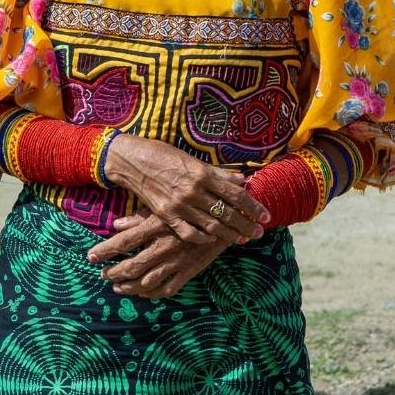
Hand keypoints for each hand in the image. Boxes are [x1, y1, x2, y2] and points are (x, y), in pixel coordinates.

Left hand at [86, 211, 229, 297]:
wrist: (224, 219)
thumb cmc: (189, 209)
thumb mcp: (162, 208)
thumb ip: (139, 217)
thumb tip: (116, 225)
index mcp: (155, 227)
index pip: (123, 242)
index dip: (105, 251)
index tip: (90, 257)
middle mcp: (164, 246)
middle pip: (132, 266)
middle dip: (114, 273)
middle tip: (102, 275)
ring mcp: (177, 261)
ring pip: (147, 281)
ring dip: (129, 286)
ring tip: (117, 287)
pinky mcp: (189, 271)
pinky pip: (167, 288)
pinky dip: (152, 293)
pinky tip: (142, 293)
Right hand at [103, 135, 267, 245]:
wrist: (130, 161)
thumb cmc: (160, 154)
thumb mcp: (190, 159)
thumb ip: (216, 172)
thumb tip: (241, 179)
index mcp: (202, 174)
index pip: (236, 194)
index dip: (253, 207)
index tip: (265, 216)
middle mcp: (193, 191)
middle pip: (227, 213)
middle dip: (246, 224)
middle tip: (258, 233)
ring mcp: (179, 205)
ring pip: (212, 225)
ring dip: (230, 234)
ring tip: (241, 239)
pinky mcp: (166, 215)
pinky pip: (189, 232)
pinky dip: (203, 238)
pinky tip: (211, 239)